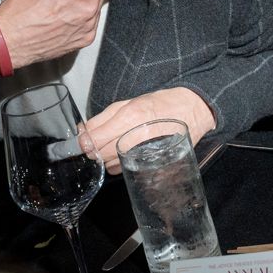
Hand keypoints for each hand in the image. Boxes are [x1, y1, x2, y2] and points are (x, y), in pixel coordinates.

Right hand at [0, 0, 171, 73]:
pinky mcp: (86, 39)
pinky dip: (78, 16)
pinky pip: (90, 20)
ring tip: (54, 9)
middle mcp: (88, 7)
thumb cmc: (21, 4)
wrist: (8, 41)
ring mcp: (88, 26)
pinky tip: (58, 21)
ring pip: (94, 3)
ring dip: (80, 1)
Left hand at [82, 87, 216, 172]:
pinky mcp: (151, 163)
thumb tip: (82, 132)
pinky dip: (118, 164)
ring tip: (113, 146)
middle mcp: (137, 136)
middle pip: (102, 153)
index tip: (82, 141)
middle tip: (96, 143)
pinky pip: (123, 170)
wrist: (191, 111)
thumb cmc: (160, 104)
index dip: (84, 141)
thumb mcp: (129, 102)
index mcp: (130, 117)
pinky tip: (123, 154)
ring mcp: (145, 152)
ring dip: (106, 158)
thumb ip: (103, 118)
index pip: (96, 138)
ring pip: (111, 164)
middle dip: (94, 149)